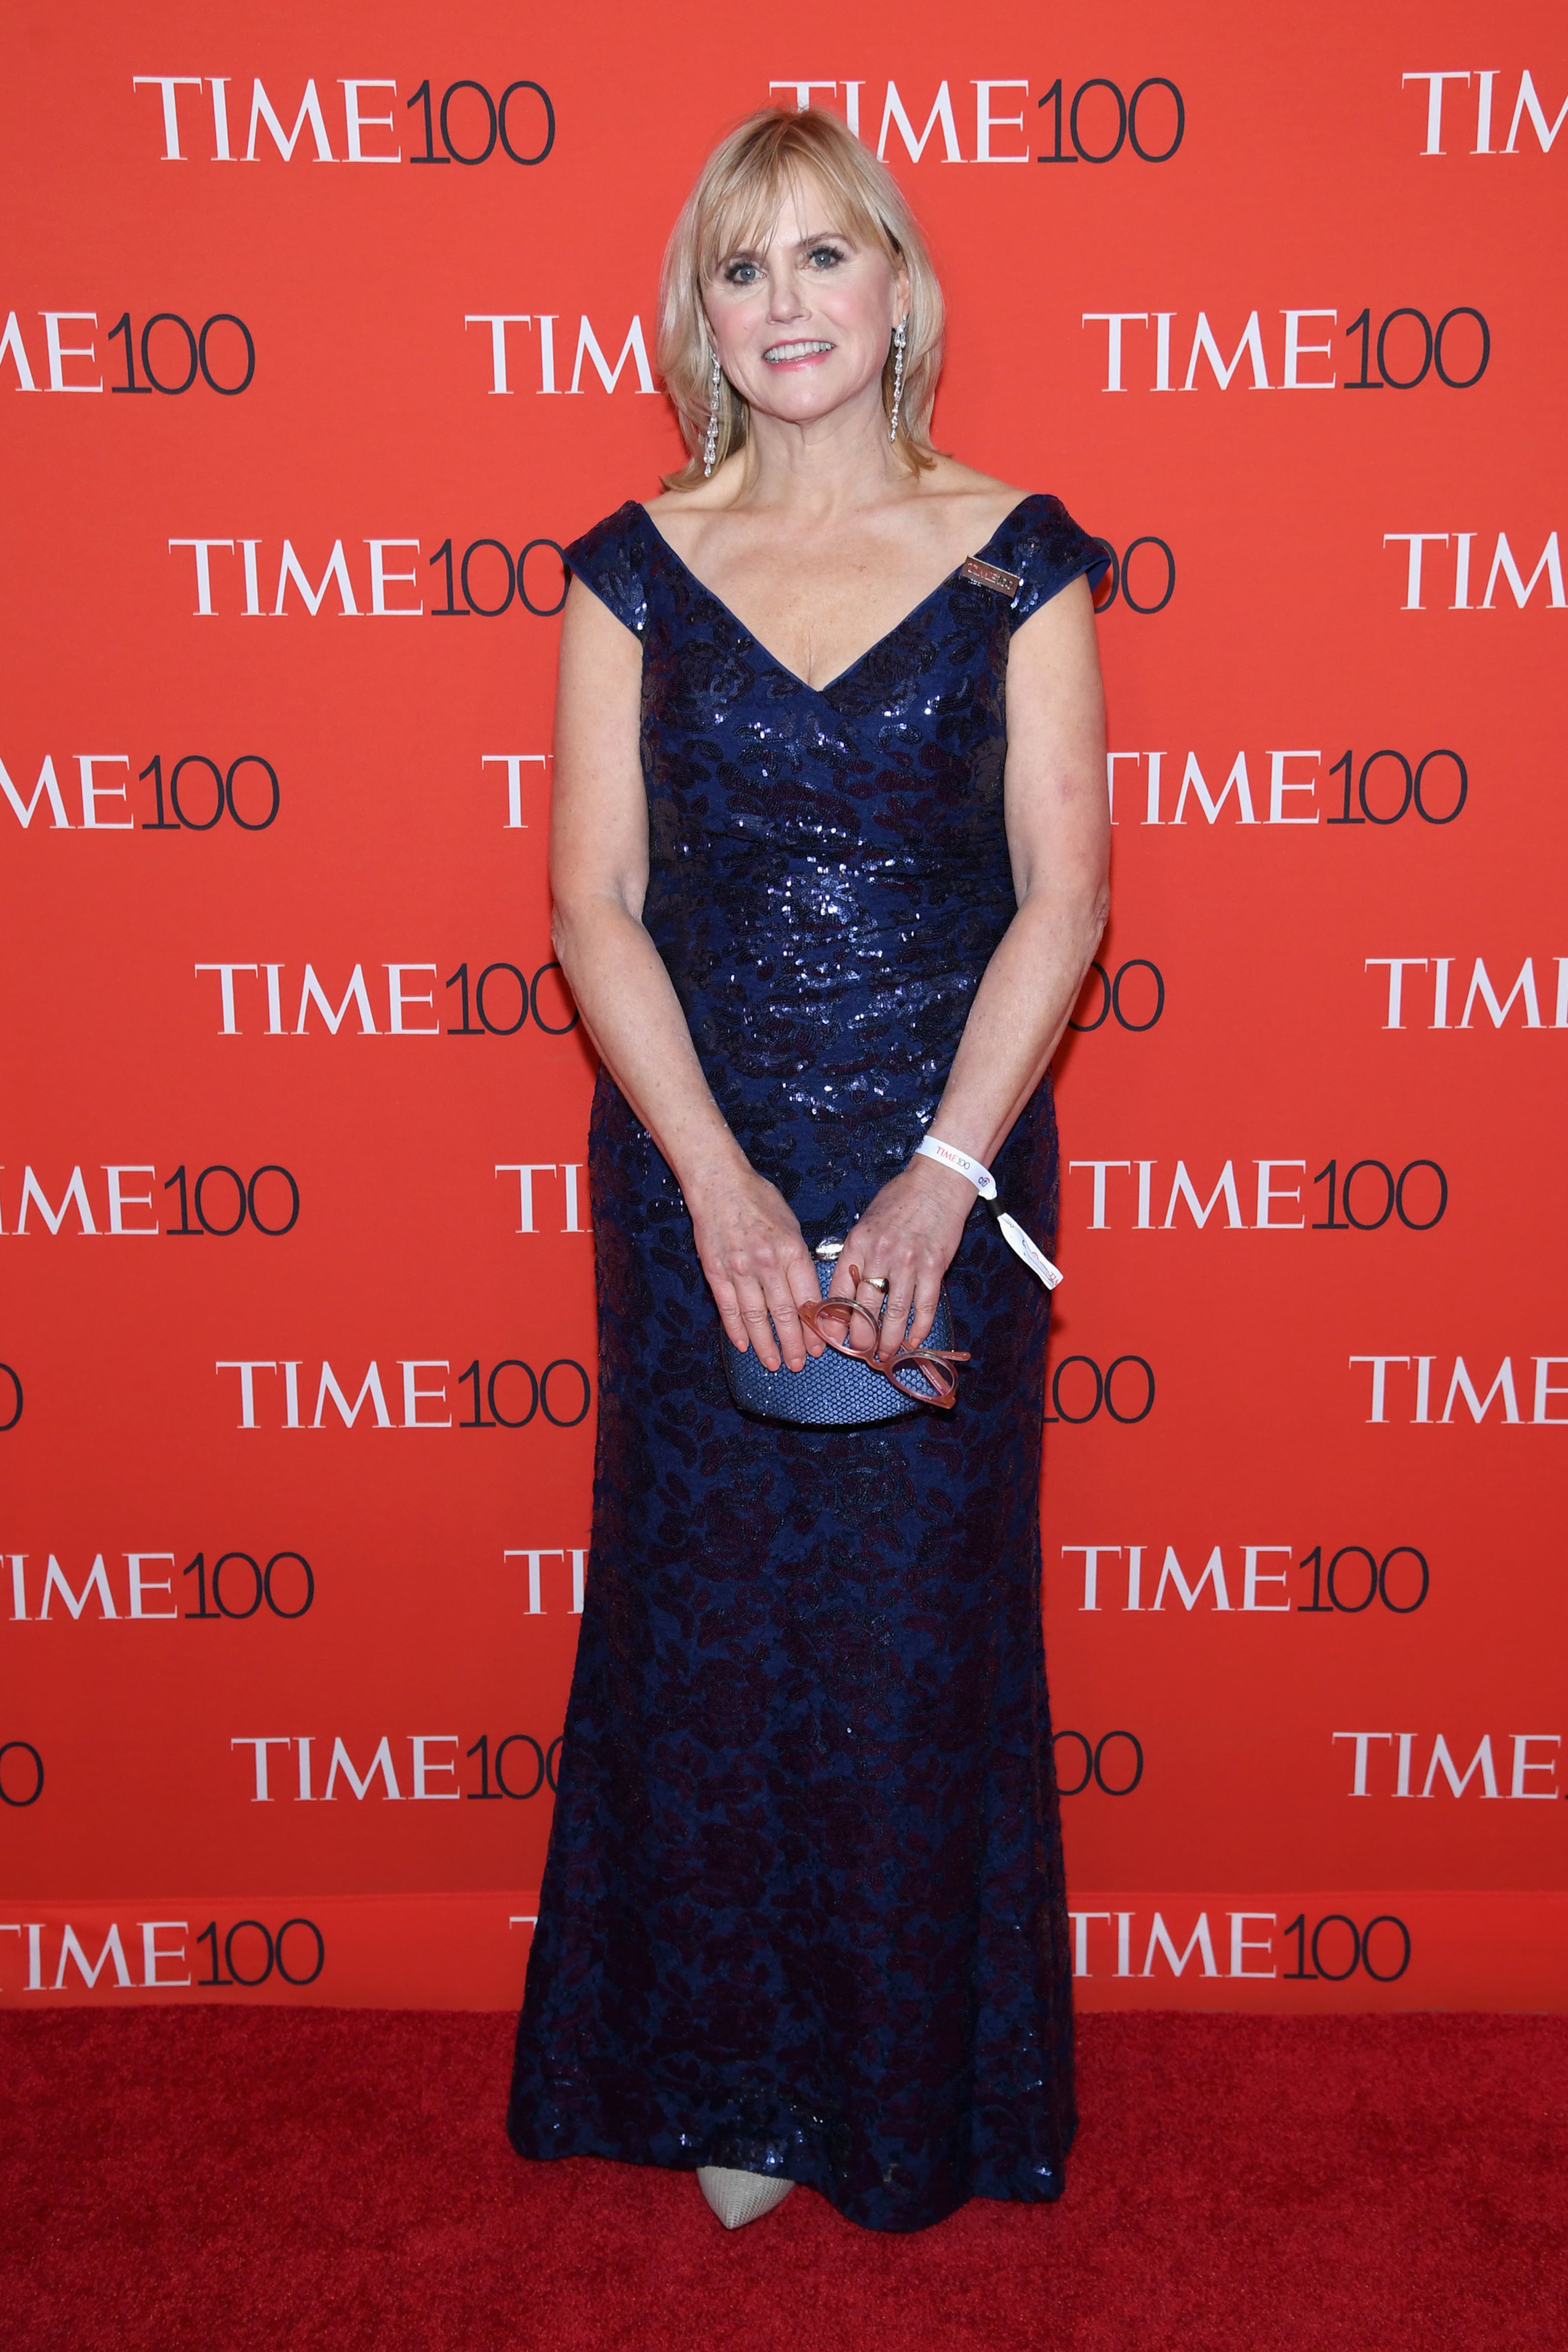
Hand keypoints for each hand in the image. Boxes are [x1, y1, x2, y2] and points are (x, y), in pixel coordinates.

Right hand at [688, 1166, 826, 1372]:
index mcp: (792, 1250)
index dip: (815, 1327)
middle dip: (794, 1344)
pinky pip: (728, 1309)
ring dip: (766, 1345)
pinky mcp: (716, 1272)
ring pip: (756, 1317)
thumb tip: (808, 1296)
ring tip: (774, 1363)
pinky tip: (743, 1346)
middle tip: (799, 1364)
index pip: (808, 1298)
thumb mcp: (792, 1226)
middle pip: (784, 1314)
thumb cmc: (760, 1200)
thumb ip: (799, 1262)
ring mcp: (739, 1270)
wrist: (719, 1184)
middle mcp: (767, 1263)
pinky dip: (736, 1330)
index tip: (820, 1345)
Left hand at [830, 1159, 974, 1360]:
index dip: (836, 1318)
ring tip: (886, 1355)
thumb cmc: (900, 1200)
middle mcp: (879, 1255)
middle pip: (865, 1308)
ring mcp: (908, 1263)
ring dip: (890, 1340)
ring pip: (895, 1314)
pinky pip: (925, 1306)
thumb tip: (849, 1288)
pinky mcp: (933, 1267)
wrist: (937, 1182)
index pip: (839, 1289)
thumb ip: (858, 1254)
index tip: (835, 1336)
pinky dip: (920, 1327)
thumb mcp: (867, 1222)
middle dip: (861, 1337)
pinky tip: (914, 1339)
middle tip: (861, 1352)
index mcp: (858, 1243)